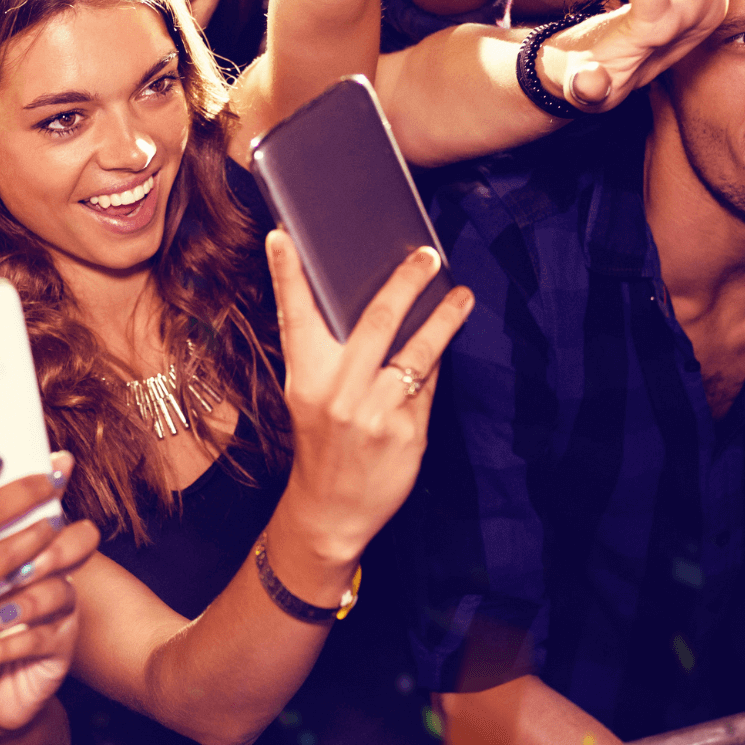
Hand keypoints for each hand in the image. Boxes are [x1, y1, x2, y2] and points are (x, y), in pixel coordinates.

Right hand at [268, 231, 473, 560]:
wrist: (331, 510)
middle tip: (426, 255)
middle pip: (378, 320)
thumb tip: (370, 307)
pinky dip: (436, 364)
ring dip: (444, 318)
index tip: (282, 235)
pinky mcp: (407, 432)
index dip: (286, 273)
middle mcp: (338, 392)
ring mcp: (375, 412)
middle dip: (406, 281)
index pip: (294, 316)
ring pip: (418, 351)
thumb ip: (328, 356)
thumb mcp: (308, 397)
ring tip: (461, 296)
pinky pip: (428, 385)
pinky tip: (445, 348)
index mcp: (305, 378)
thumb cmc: (321, 443)